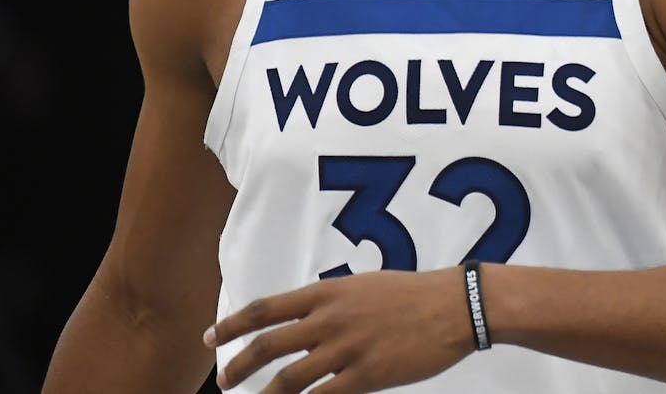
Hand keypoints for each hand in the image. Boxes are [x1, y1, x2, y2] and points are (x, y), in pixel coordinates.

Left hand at [204, 268, 474, 392]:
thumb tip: (307, 318)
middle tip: (223, 380)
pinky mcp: (366, 376)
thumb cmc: (414, 294)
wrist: (454, 306)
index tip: (211, 338)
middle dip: (237, 366)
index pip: (266, 309)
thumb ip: (332, 301)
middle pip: (266, 346)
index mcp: (328, 293)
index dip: (232, 324)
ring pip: (287, 380)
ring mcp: (346, 349)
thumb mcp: (365, 286)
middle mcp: (329, 320)